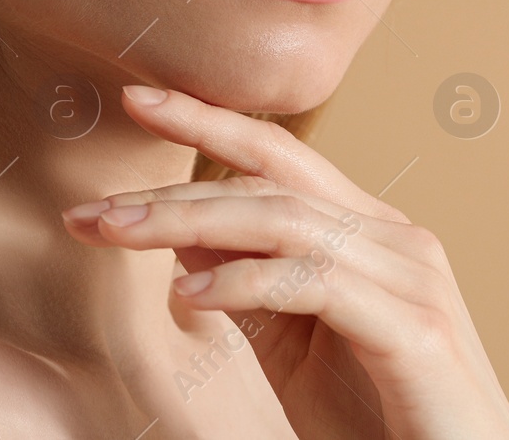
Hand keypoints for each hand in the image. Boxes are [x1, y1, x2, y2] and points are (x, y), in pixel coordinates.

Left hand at [61, 85, 508, 439]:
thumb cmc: (381, 422)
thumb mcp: (291, 347)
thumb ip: (246, 287)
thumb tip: (182, 235)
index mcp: (370, 233)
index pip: (280, 156)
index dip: (209, 121)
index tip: (136, 101)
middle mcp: (397, 239)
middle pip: (272, 184)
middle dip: (173, 190)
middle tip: (93, 209)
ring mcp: (412, 278)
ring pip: (286, 221)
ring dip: (189, 223)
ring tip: (119, 235)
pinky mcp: (416, 329)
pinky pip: (316, 283)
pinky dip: (245, 282)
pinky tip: (189, 298)